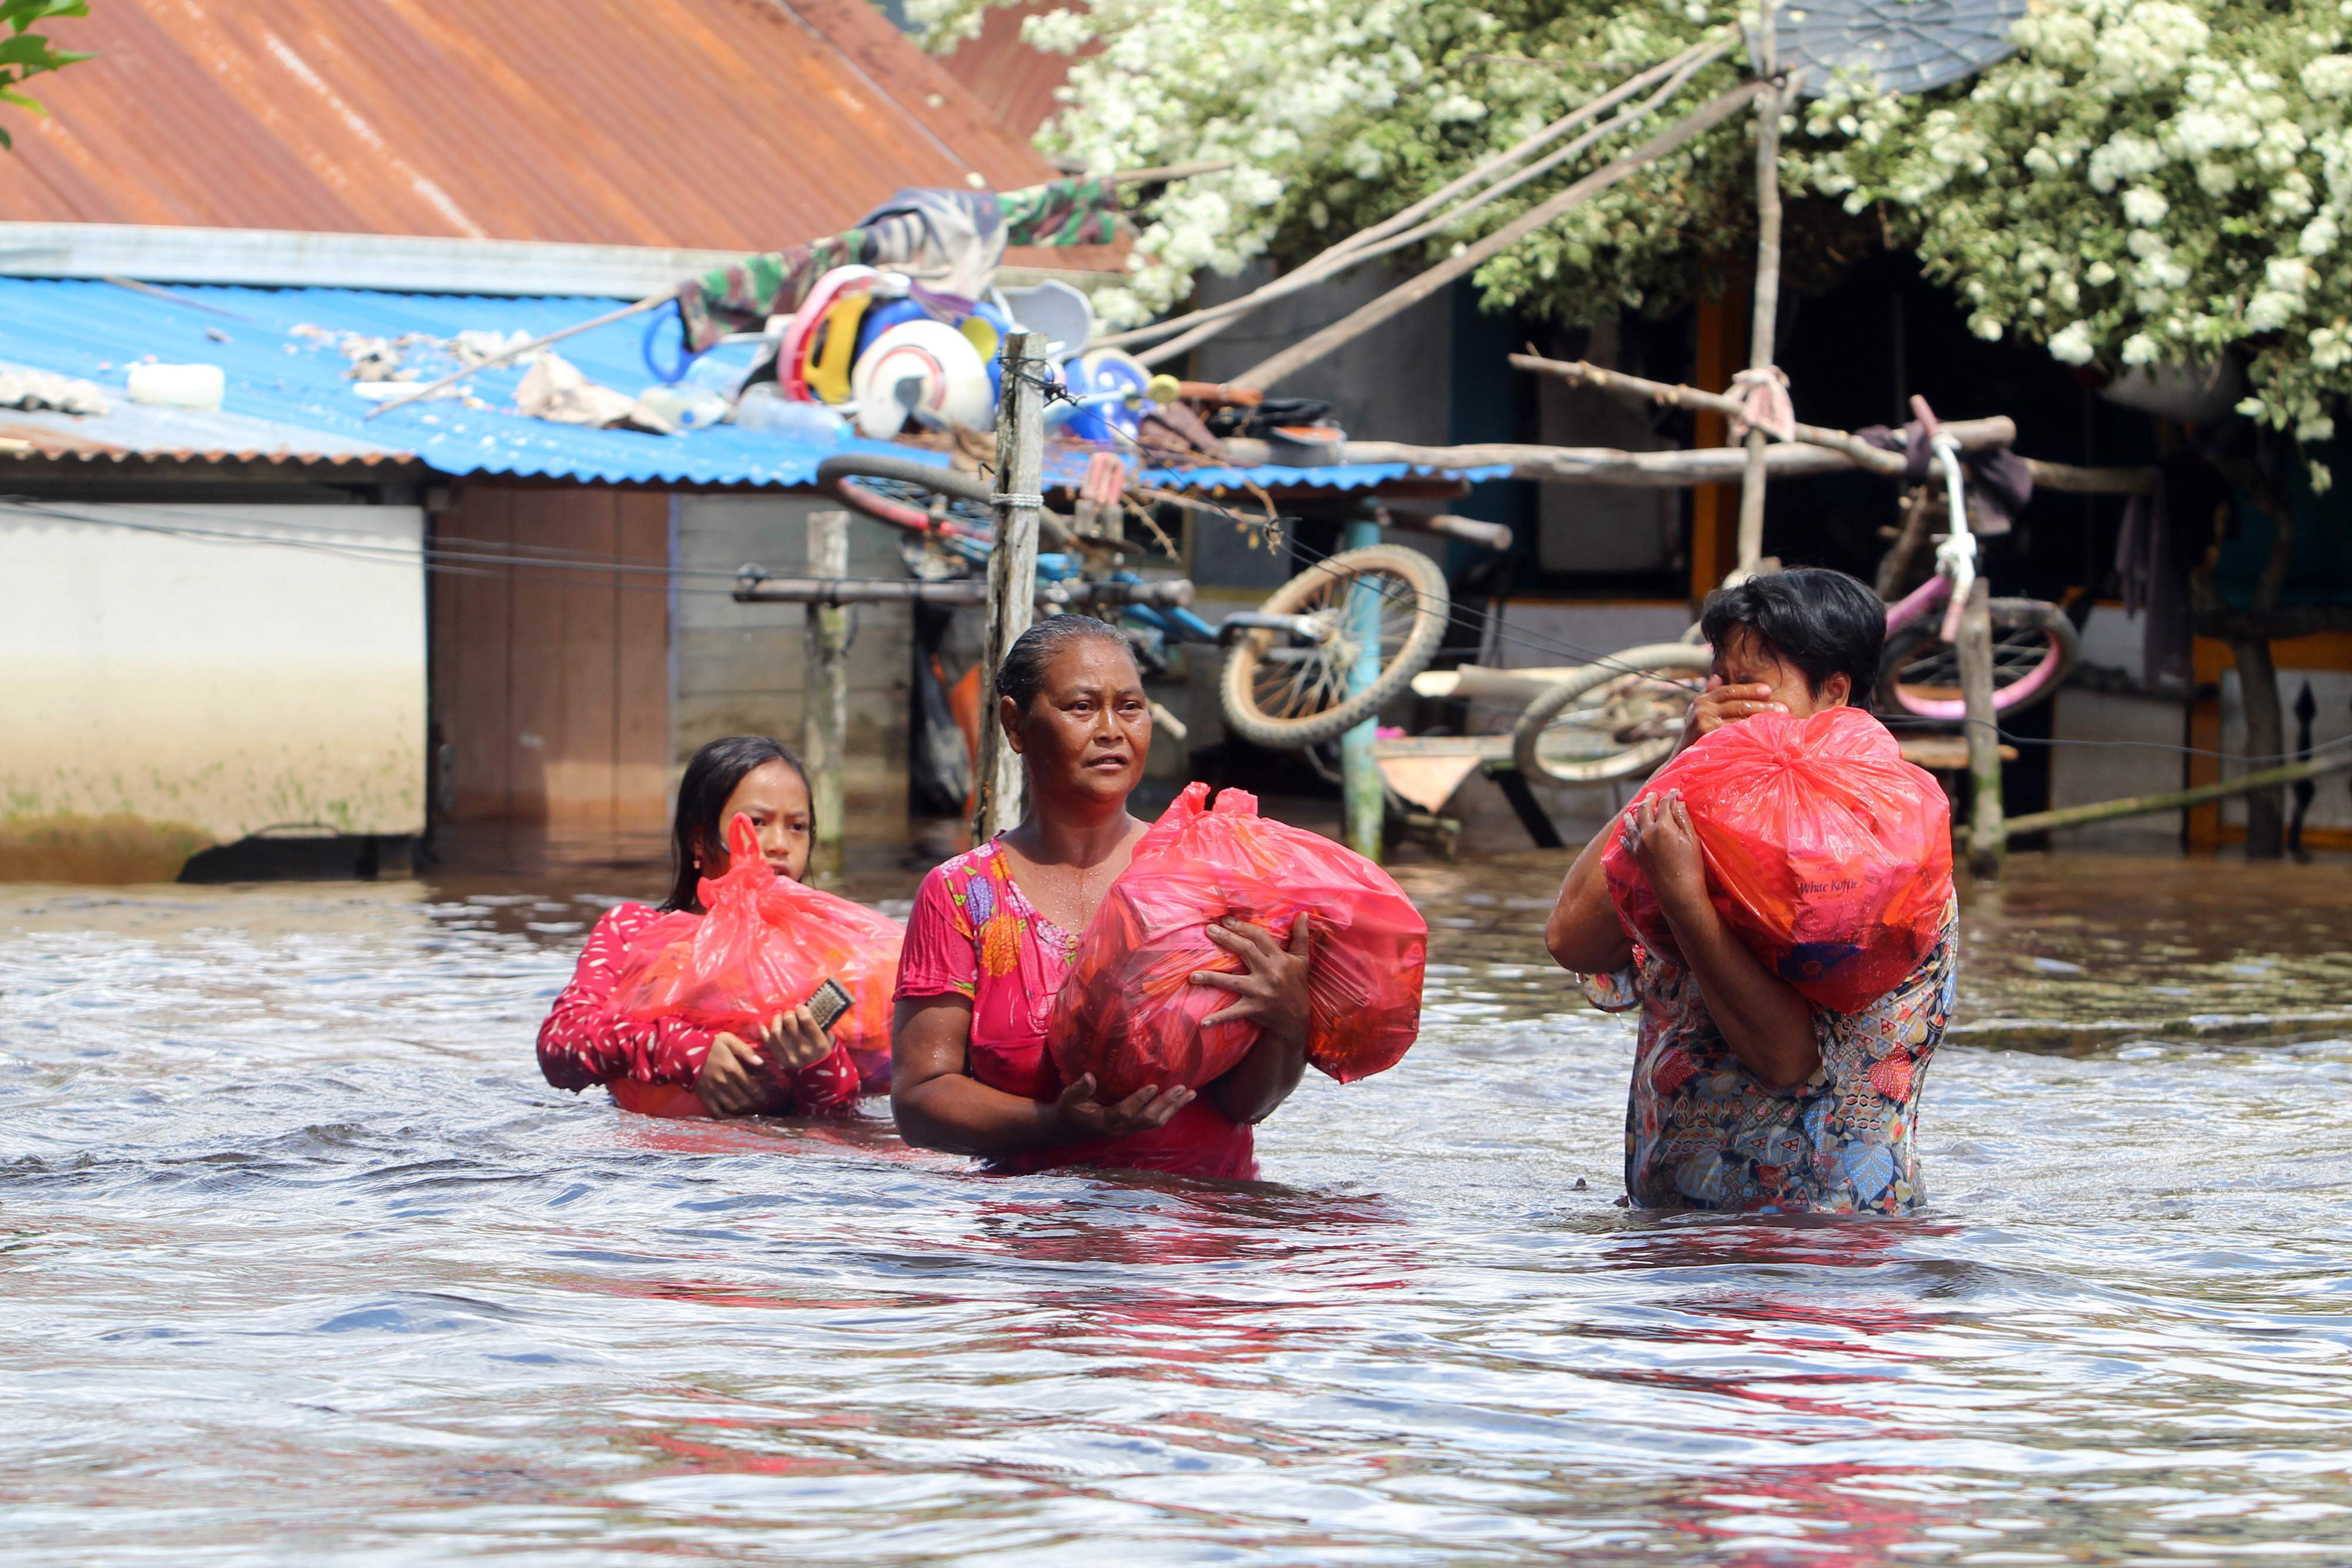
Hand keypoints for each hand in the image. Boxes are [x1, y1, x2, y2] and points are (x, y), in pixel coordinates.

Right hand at [694, 1030, 783, 1117]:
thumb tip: (761, 1063)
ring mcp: (714, 1092)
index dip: (762, 1094)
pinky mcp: (705, 1097)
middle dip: (756, 1103)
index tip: (768, 1096)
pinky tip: (733, 1113)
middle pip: (745, 1099)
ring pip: (733, 1107)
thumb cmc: (710, 1044)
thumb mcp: (729, 1040)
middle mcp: (724, 1083)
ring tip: (751, 1107)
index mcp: (732, 1069)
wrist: (684, 1050)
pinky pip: (717, 1112)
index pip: (752, 1087)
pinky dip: (726, 1116)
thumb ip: (746, 1050)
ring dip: (745, 1109)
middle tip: (762, 1103)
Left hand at [754, 1004, 834, 1073]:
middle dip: (789, 1013)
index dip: (801, 1008)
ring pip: (776, 1030)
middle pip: (789, 1021)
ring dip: (776, 1019)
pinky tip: (763, 1024)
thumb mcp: (828, 1039)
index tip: (800, 1008)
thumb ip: (819, 1025)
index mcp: (818, 1042)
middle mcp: (803, 1047)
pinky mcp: (780, 1058)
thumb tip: (805, 1008)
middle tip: (790, 1014)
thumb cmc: (822, 1053)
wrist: (816, 1078)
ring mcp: (790, 1054)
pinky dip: (763, 1030)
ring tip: (780, 1017)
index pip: (806, 1018)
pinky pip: (767, 1041)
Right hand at [1051, 1072, 1193, 1139]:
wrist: (1070, 1129)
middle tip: (1181, 1088)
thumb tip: (1090, 1076)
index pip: (1125, 1112)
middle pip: (1147, 1119)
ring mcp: (1128, 1129)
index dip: (1139, 1100)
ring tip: (1189, 1094)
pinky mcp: (1133, 1127)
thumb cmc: (1069, 1109)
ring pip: (1155, 1122)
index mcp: (1104, 1121)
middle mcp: (1120, 1128)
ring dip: (1173, 1108)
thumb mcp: (1070, 1098)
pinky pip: (1154, 1121)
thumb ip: (1080, 1088)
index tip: (1153, 1086)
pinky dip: (1169, 1110)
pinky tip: (1180, 1100)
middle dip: (1166, 1104)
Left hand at [1191, 914, 1312, 1047]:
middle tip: (1208, 930)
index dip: (1243, 927)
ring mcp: (1260, 992)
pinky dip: (1218, 1018)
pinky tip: (1202, 1022)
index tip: (1226, 920)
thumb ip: (1301, 936)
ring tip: (1192, 975)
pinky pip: (1233, 1013)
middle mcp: (1269, 973)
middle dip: (1226, 939)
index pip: (1259, 937)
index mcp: (1279, 959)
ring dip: (1212, 978)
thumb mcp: (1302, 960)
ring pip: (1233, 982)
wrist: (1296, 1019)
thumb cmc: (1296, 985)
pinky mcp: (1253, 1009)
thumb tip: (1304, 914)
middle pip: (1245, 951)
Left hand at [1629, 790, 1712, 929]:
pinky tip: (1622, 835)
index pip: (1665, 804)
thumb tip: (1677, 800)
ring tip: (1631, 810)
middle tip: (1651, 795)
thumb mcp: (1692, 839)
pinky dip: (1624, 837)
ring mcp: (1639, 845)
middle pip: (1644, 810)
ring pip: (1631, 825)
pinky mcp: (1636, 857)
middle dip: (1648, 800)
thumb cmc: (1691, 866)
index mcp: (1663, 826)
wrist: (1678, 893)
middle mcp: (1647, 832)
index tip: (1675, 792)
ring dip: (1632, 815)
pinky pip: (1626, 843)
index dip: (1670, 796)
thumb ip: (1683, 818)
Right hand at [1683, 676, 1786, 744]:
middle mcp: (1702, 710)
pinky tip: (1765, 735)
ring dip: (1761, 721)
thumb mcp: (1697, 712)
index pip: (1729, 691)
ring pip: (1739, 720)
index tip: (1768, 690)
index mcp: (1702, 701)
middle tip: (1783, 708)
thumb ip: (1709, 694)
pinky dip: (1751, 734)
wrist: (1681, 760)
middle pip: (1738, 705)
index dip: (1750, 689)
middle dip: (1762, 706)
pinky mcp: (1710, 739)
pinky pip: (1736, 735)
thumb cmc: (1694, 736)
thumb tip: (1718, 676)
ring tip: (1779, 721)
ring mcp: (1705, 725)